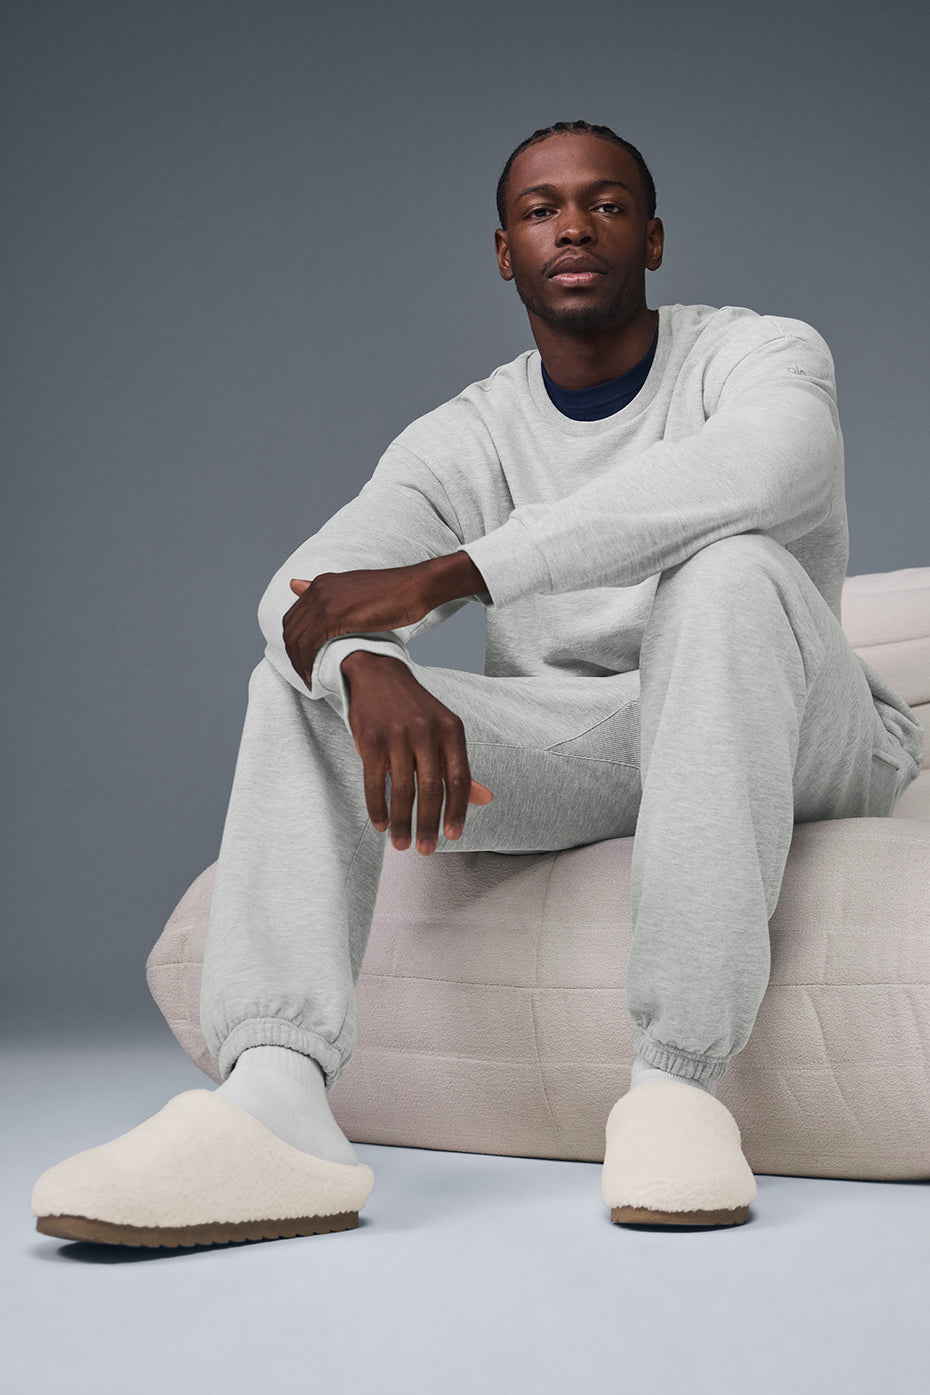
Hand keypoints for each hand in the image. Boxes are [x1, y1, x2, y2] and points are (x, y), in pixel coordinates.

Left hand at [284, 562, 434, 690]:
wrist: (416, 587)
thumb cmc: (395, 594)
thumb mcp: (357, 592)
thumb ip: (329, 594)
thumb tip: (295, 585)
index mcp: (321, 583)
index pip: (292, 618)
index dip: (294, 644)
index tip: (305, 664)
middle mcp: (317, 589)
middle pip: (290, 630)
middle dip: (293, 657)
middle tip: (305, 677)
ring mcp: (324, 600)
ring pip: (296, 639)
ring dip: (299, 664)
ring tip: (310, 681)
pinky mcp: (334, 614)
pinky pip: (308, 644)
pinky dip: (307, 663)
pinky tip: (315, 677)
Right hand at [341, 652, 492, 852]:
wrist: (378, 675)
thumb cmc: (416, 710)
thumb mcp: (445, 731)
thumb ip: (459, 767)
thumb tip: (485, 800)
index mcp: (452, 730)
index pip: (460, 778)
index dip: (458, 810)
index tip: (453, 836)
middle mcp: (427, 732)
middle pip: (432, 788)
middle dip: (429, 824)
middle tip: (426, 849)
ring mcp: (397, 735)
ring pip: (402, 789)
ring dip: (402, 822)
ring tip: (401, 843)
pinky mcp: (370, 740)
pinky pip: (375, 782)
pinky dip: (378, 807)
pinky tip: (381, 824)